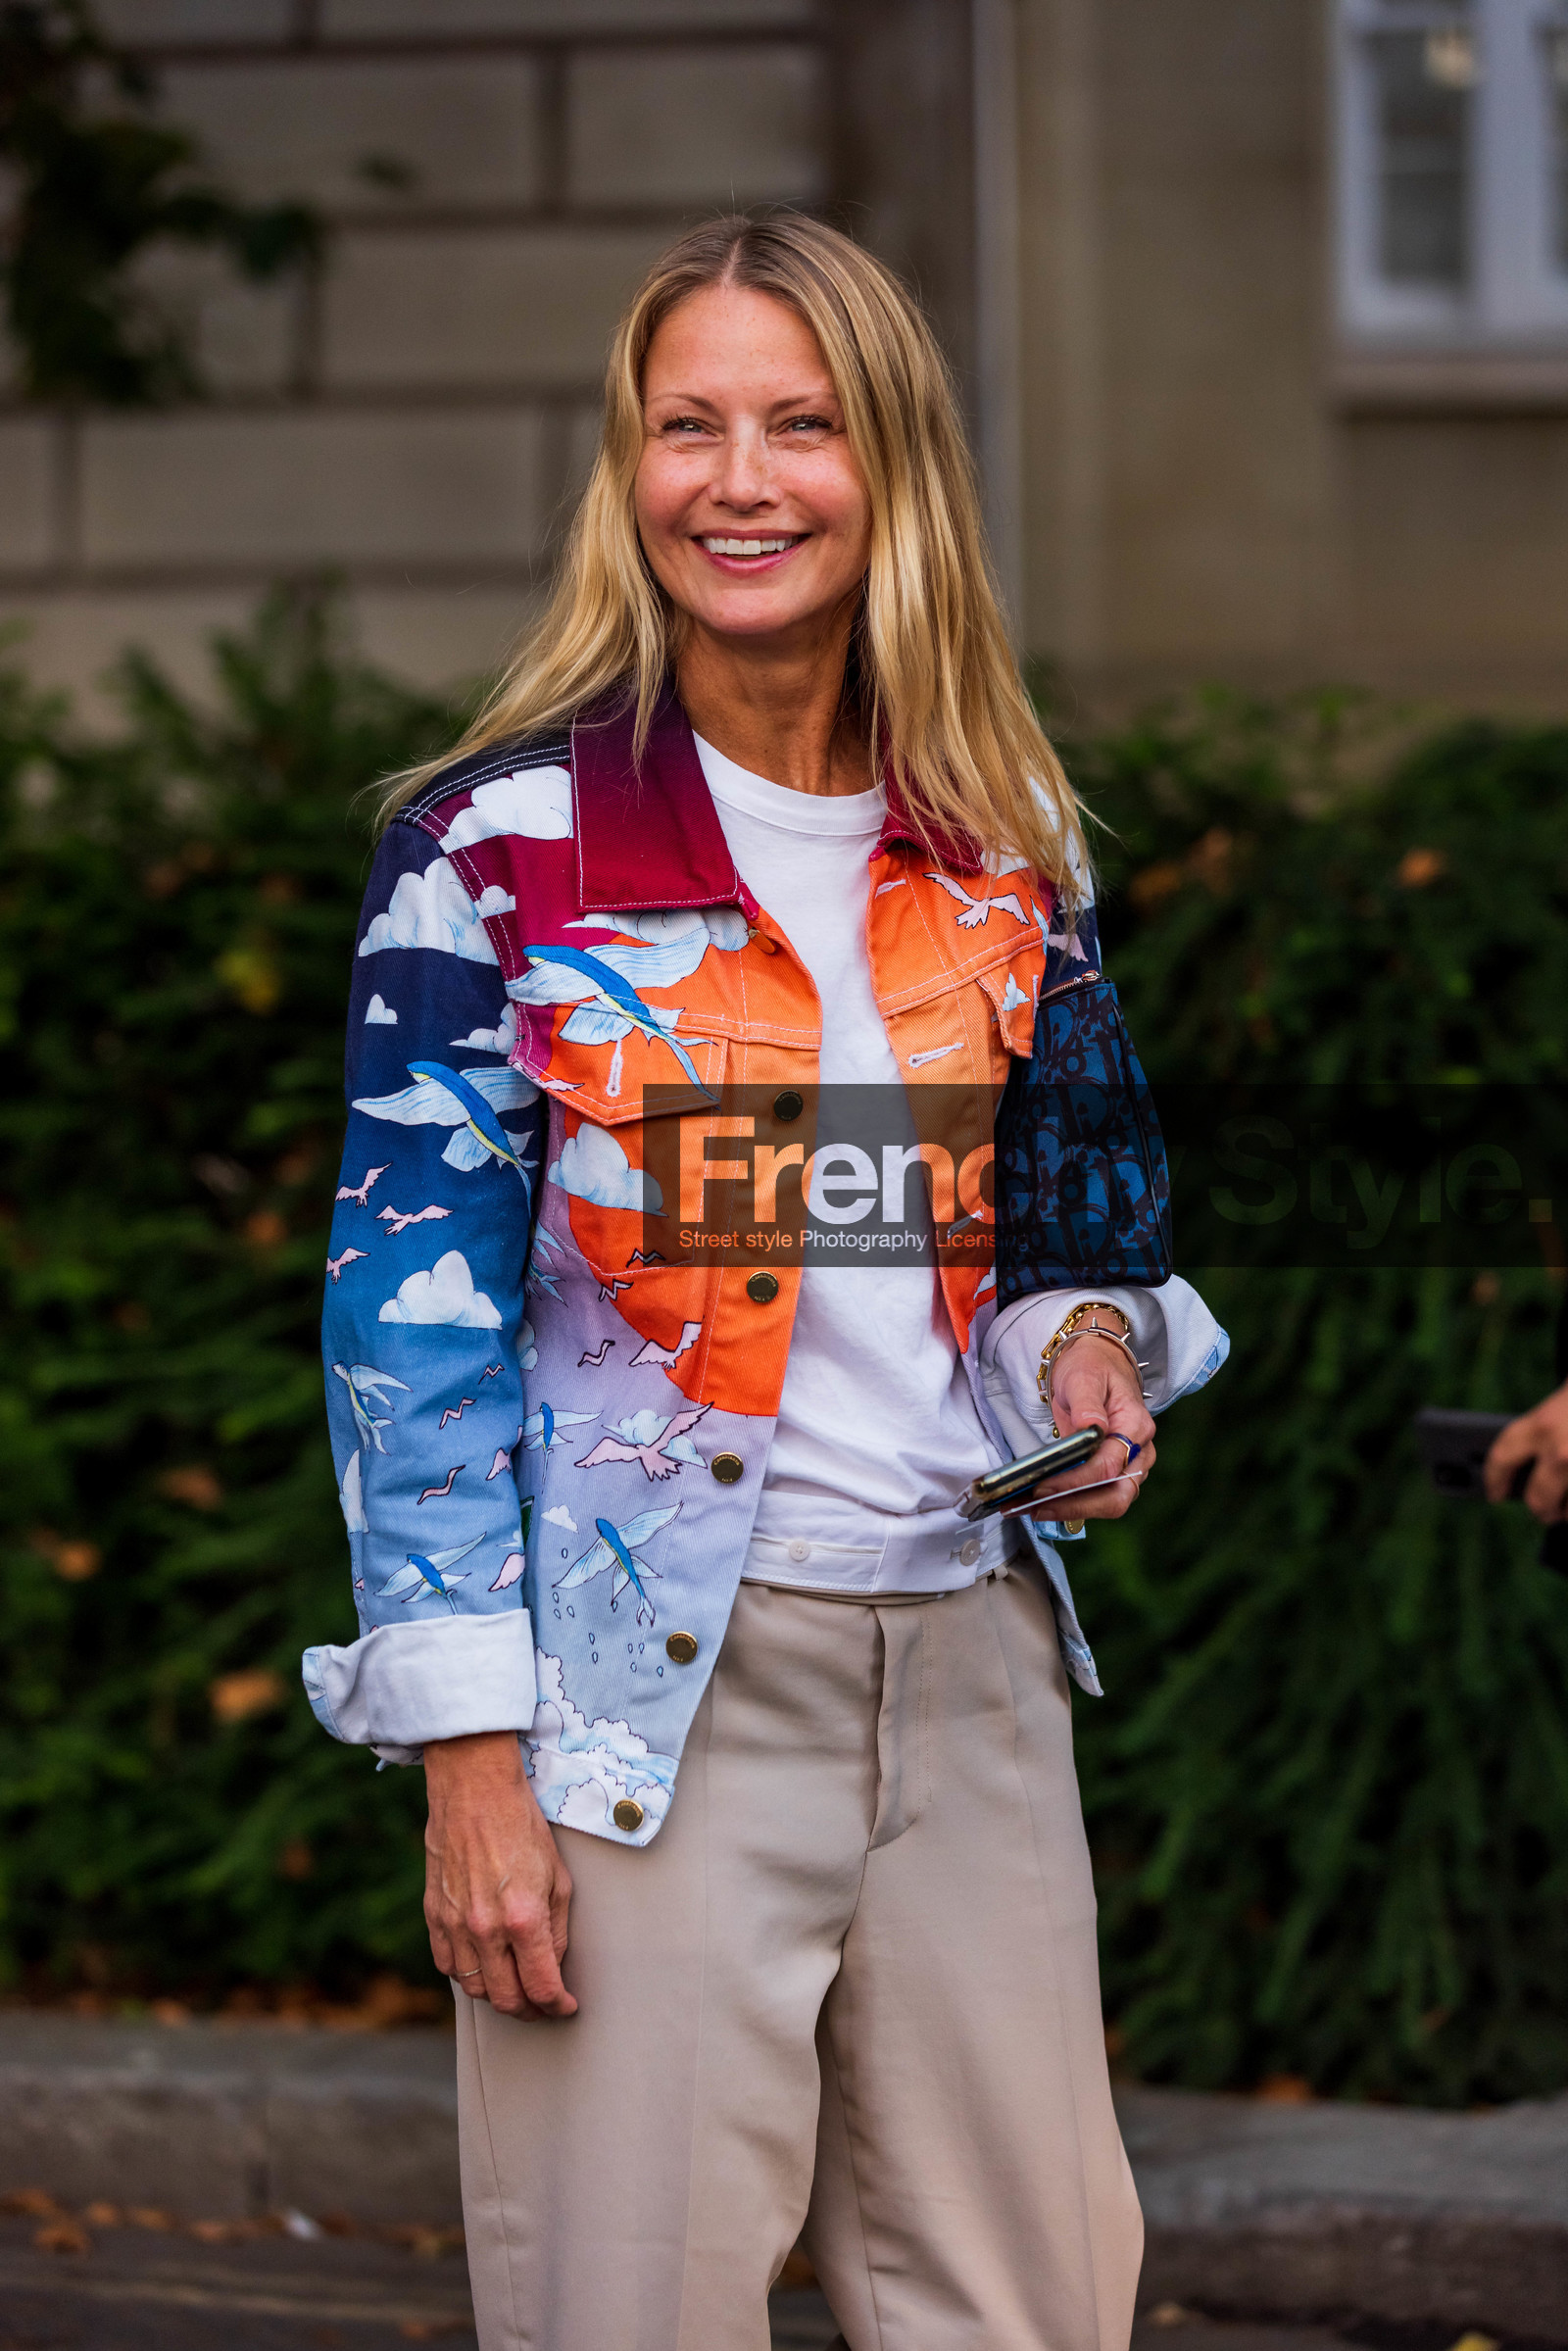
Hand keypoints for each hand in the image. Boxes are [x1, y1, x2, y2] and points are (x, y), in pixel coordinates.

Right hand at [423, 1731, 576, 2019]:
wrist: (475, 1790)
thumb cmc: (521, 1825)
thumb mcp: (558, 1877)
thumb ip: (555, 1929)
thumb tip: (552, 1966)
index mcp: (523, 1919)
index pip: (541, 1987)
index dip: (557, 2005)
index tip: (566, 2007)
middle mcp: (485, 1929)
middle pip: (506, 1999)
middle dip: (529, 2010)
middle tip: (542, 2006)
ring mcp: (454, 1924)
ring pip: (474, 1987)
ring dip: (497, 1995)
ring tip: (515, 1987)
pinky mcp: (434, 1914)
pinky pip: (447, 1964)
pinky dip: (466, 1974)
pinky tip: (482, 1966)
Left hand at [1027, 1334, 1155, 1521]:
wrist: (1099, 1362)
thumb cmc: (1092, 1367)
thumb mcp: (1083, 1377)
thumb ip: (1087, 1404)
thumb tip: (1092, 1428)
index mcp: (1135, 1426)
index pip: (1108, 1466)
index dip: (1075, 1481)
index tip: (1043, 1486)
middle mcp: (1140, 1452)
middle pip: (1117, 1497)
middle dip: (1075, 1507)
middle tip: (1036, 1507)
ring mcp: (1130, 1466)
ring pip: (1109, 1503)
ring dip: (1071, 1510)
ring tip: (1031, 1509)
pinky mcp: (1114, 1472)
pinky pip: (1098, 1496)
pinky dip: (1071, 1504)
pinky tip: (1041, 1503)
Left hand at [1483, 1381, 1567, 1522]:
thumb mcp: (1565, 1402)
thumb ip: (1547, 1431)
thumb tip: (1533, 1471)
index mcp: (1543, 1424)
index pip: (1502, 1458)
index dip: (1494, 1478)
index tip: (1495, 1492)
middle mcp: (1563, 1452)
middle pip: (1538, 1499)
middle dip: (1541, 1509)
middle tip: (1545, 1510)